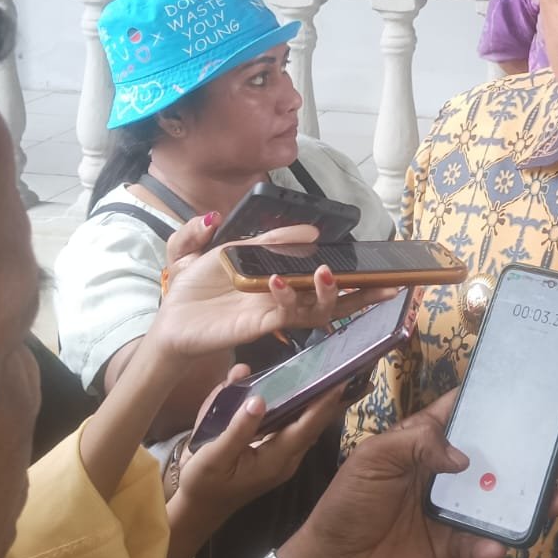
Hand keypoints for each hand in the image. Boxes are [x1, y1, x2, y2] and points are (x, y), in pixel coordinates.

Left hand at [148, 228, 390, 360]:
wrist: (171, 318)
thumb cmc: (200, 286)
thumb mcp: (233, 247)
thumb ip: (269, 237)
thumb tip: (310, 230)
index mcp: (283, 281)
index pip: (325, 279)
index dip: (354, 277)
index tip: (381, 270)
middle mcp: (286, 301)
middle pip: (334, 301)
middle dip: (362, 295)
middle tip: (386, 284)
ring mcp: (274, 315)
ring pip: (316, 310)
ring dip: (326, 291)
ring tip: (326, 271)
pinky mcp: (258, 327)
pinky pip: (283, 314)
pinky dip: (286, 295)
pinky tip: (278, 279)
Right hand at [175, 363, 344, 519]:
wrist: (197, 511)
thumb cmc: (202, 484)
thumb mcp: (214, 455)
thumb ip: (237, 428)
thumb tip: (258, 398)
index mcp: (275, 459)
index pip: (307, 425)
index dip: (325, 401)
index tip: (343, 377)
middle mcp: (286, 459)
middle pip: (317, 424)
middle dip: (337, 400)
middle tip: (359, 373)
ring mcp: (283, 459)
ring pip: (310, 426)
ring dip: (326, 403)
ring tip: (345, 377)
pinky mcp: (275, 455)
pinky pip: (297, 428)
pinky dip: (306, 409)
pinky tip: (311, 392)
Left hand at [278, 390, 557, 557]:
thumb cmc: (347, 502)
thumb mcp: (373, 458)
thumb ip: (417, 444)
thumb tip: (464, 457)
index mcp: (426, 442)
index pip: (465, 413)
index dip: (496, 402)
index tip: (536, 395)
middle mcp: (446, 471)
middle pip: (498, 458)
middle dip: (536, 456)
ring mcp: (452, 509)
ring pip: (501, 501)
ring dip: (532, 500)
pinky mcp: (451, 546)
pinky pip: (481, 543)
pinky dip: (492, 546)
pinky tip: (496, 547)